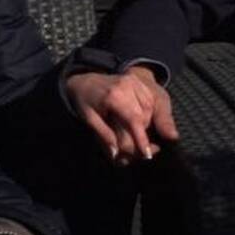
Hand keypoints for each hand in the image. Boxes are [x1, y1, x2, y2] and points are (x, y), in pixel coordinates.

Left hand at [65, 66, 179, 165]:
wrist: (85, 81)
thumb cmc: (85, 101)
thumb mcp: (89, 119)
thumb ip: (103, 135)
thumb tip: (115, 153)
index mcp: (113, 96)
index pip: (134, 119)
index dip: (141, 138)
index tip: (147, 154)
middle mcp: (126, 85)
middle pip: (144, 115)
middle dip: (142, 132)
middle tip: (138, 146)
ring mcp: (133, 81)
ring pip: (149, 107)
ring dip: (146, 122)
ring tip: (134, 129)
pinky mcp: (137, 80)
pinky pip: (149, 100)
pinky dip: (148, 111)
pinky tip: (138, 117)